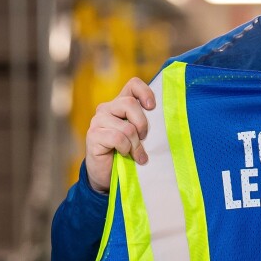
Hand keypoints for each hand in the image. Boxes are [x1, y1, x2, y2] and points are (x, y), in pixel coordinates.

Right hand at [85, 77, 154, 192]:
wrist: (106, 174)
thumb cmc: (127, 153)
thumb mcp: (140, 136)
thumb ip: (146, 124)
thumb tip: (167, 121)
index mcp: (120, 104)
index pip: (133, 85)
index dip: (145, 92)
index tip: (152, 107)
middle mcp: (107, 108)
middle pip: (130, 104)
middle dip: (142, 124)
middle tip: (144, 138)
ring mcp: (98, 121)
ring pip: (126, 126)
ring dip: (135, 143)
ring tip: (136, 154)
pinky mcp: (93, 135)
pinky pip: (117, 138)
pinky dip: (125, 149)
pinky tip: (124, 155)